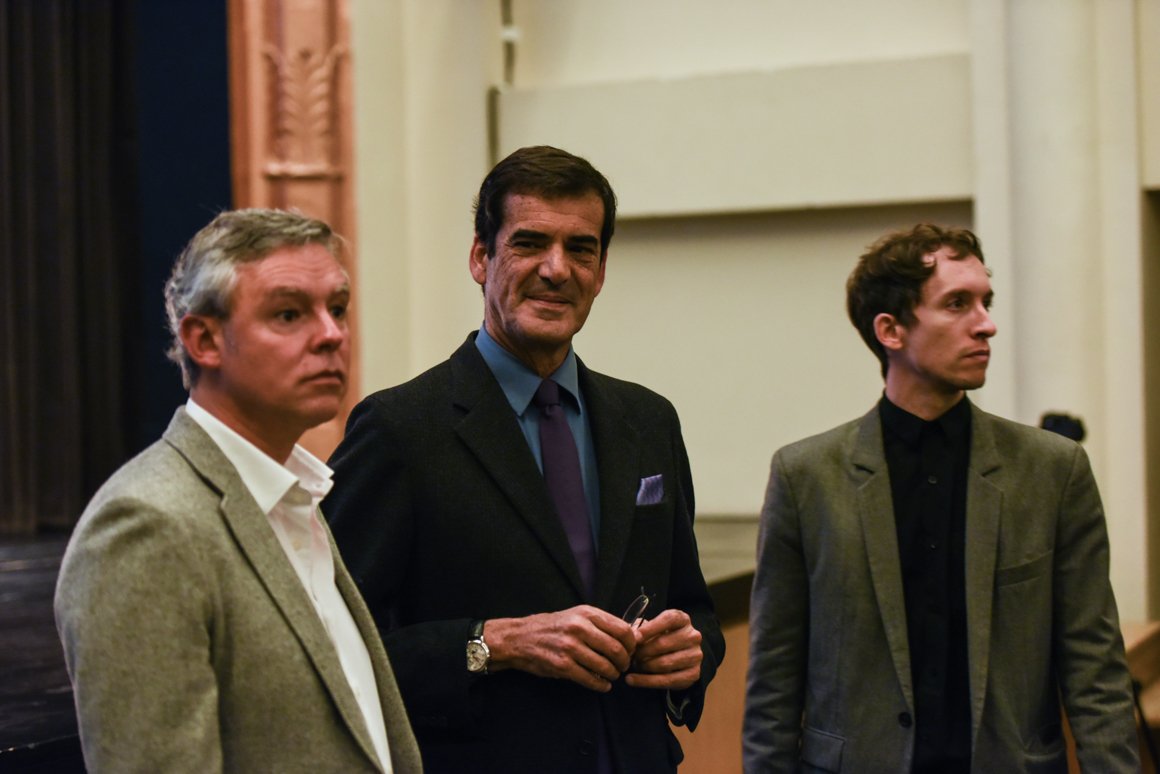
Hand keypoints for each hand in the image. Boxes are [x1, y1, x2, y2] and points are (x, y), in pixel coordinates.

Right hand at [484, 606, 635, 691]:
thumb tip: (632, 634)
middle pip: (616, 649)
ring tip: (613, 675)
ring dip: (613, 674)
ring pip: (605, 666)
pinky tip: (603, 685)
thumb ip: (602, 624)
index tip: (631, 651)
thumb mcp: (577, 616)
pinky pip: (590, 679)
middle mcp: (579, 628)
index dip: (632, 644)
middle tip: (623, 666)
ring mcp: (570, 647)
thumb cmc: (553, 626)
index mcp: (586, 613)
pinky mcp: (562, 666)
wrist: (520, 638)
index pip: (622, 629)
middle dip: (624, 662)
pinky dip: (601, 685)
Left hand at [624, 608, 702, 690]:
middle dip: (642, 652)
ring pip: (665, 663)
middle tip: (630, 656)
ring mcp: (695, 655)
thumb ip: (642, 630)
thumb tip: (631, 637)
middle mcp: (693, 636)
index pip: (668, 619)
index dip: (650, 628)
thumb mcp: (653, 629)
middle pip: (663, 643)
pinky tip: (632, 680)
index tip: (634, 638)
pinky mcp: (694, 674)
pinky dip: (646, 681)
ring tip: (634, 666)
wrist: (679, 657)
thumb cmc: (661, 639)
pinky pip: (667, 680)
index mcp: (683, 619)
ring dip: (644, 667)